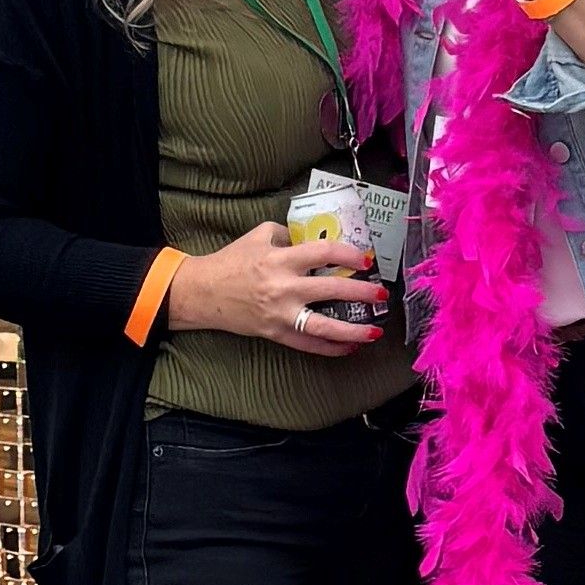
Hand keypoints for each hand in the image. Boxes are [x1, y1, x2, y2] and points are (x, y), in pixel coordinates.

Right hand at [165, 218, 386, 348]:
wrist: (204, 292)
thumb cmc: (232, 261)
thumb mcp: (259, 236)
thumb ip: (289, 236)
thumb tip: (316, 241)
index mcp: (281, 260)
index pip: (324, 253)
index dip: (349, 255)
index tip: (365, 261)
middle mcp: (284, 288)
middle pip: (331, 289)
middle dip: (362, 292)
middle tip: (381, 294)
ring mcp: (281, 314)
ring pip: (324, 326)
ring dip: (353, 330)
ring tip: (375, 331)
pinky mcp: (276, 334)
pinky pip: (308, 345)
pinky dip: (331, 348)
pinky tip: (350, 347)